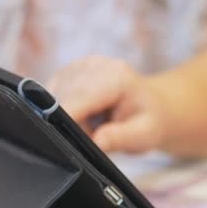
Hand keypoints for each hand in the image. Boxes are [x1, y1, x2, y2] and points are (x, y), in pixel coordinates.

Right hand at [48, 56, 166, 152]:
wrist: (153, 107)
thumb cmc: (149, 121)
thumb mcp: (144, 135)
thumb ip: (120, 138)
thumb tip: (97, 142)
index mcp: (116, 77)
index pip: (80, 98)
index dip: (67, 120)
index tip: (63, 142)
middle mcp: (95, 65)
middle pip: (63, 99)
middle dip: (71, 125)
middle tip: (94, 137)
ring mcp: (78, 66)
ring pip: (54, 99)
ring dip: (68, 118)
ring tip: (94, 126)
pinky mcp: (67, 72)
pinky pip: (53, 97)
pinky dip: (65, 112)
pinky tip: (86, 116)